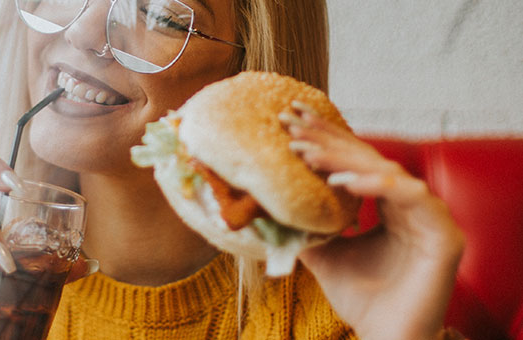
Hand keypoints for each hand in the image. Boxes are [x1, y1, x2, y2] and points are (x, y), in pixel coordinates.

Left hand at [280, 102, 464, 339]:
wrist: (385, 336)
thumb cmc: (361, 298)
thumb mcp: (322, 254)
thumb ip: (304, 227)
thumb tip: (266, 206)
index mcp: (388, 204)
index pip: (355, 163)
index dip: (325, 140)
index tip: (290, 122)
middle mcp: (411, 204)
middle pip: (369, 158)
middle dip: (329, 139)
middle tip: (293, 124)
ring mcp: (430, 216)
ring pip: (387, 171)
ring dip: (345, 159)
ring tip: (307, 154)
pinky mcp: (445, 234)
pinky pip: (411, 196)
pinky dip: (374, 185)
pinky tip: (340, 182)